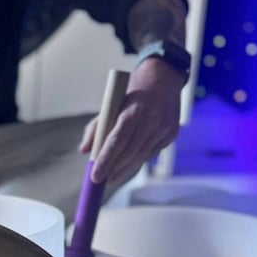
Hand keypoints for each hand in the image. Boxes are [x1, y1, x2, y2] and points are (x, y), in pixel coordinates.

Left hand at [80, 56, 183, 184]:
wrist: (164, 77)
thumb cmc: (132, 91)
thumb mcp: (112, 102)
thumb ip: (97, 127)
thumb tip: (84, 150)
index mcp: (134, 110)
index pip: (117, 141)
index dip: (105, 161)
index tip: (95, 176)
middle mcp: (152, 119)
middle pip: (129, 153)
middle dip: (113, 169)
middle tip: (100, 180)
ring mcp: (164, 128)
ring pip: (141, 156)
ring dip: (125, 169)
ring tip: (112, 177)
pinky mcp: (171, 134)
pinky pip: (151, 153)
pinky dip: (138, 160)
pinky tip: (128, 165)